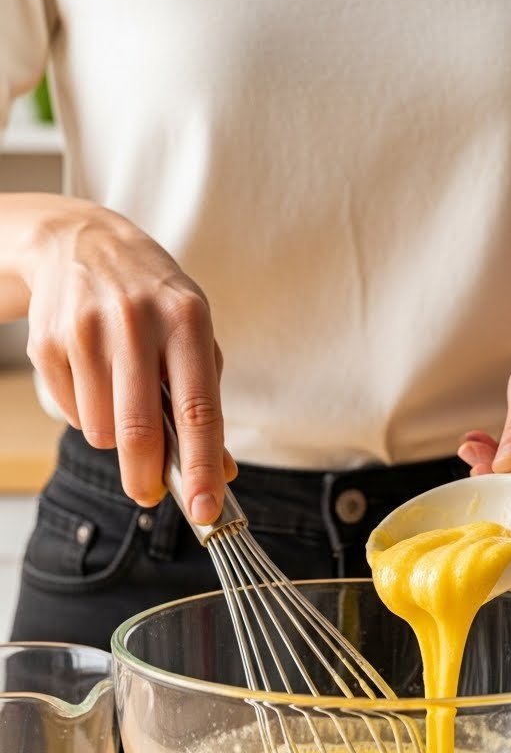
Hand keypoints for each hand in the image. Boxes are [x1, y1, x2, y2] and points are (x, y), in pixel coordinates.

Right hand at [22, 196, 235, 518]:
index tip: (207, 511)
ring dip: (115, 436)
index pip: (198, 409)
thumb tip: (220, 473)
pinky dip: (87, 414)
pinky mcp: (47, 342)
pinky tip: (94, 378)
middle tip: (150, 493)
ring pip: (102, 430)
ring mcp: (86, 330)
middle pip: (140, 430)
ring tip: (122, 398)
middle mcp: (135, 322)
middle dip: (147, 478)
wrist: (79, 241)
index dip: (202, 467)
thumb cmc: (151, 299)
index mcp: (186, 319)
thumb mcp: (193, 334)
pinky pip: (72, 414)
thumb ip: (206, 403)